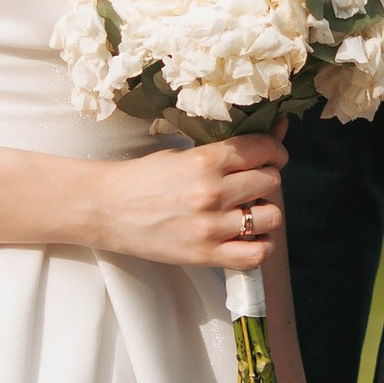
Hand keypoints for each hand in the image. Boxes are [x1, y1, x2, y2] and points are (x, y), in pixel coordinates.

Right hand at [94, 133, 287, 269]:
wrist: (106, 209)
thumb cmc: (143, 178)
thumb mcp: (183, 153)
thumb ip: (228, 148)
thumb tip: (278, 127)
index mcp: (205, 160)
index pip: (263, 149)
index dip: (273, 151)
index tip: (270, 157)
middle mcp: (212, 192)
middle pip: (271, 181)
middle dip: (265, 180)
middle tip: (250, 184)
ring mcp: (210, 226)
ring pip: (271, 216)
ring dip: (264, 212)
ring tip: (247, 211)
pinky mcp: (205, 255)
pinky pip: (256, 254)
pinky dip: (260, 245)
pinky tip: (247, 237)